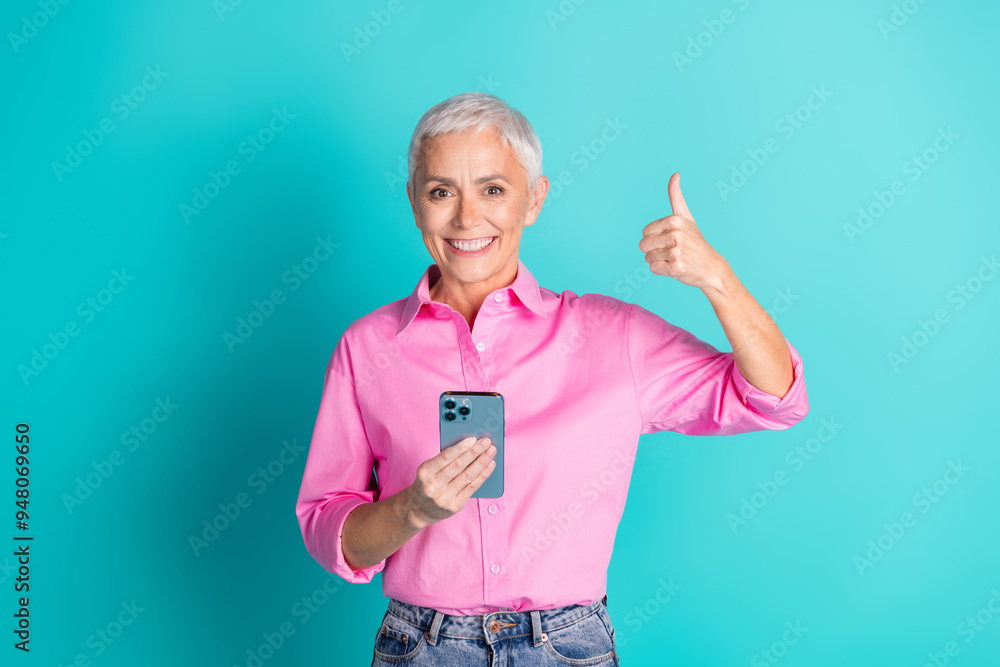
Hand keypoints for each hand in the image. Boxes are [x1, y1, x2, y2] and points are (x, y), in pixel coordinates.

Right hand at [401, 437, 495, 528]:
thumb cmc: (428, 483)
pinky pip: (472, 488)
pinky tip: (490, 465)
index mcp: (425, 472)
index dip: (460, 447)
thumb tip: (469, 446)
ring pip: (467, 476)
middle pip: (458, 466)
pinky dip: (483, 475)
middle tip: (486, 441)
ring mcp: (445, 497)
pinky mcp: (455, 505)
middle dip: (474, 452)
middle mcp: (433, 485)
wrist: (419, 509)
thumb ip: (445, 459)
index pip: (445, 457)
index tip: (473, 438)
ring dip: (481, 462)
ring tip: (491, 451)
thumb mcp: (429, 470)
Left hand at [639, 172, 730, 292]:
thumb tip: (675, 174)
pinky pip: (653, 269)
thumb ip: (676, 197)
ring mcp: (676, 251)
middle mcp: (675, 234)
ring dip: (658, 261)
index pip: (645, 232)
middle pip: (643, 245)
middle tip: (671, 251)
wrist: (712, 268)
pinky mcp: (675, 267)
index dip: (654, 238)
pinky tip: (674, 268)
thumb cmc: (696, 242)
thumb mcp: (686, 217)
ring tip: (674, 259)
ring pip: (647, 258)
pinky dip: (661, 271)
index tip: (670, 240)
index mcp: (674, 220)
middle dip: (653, 250)